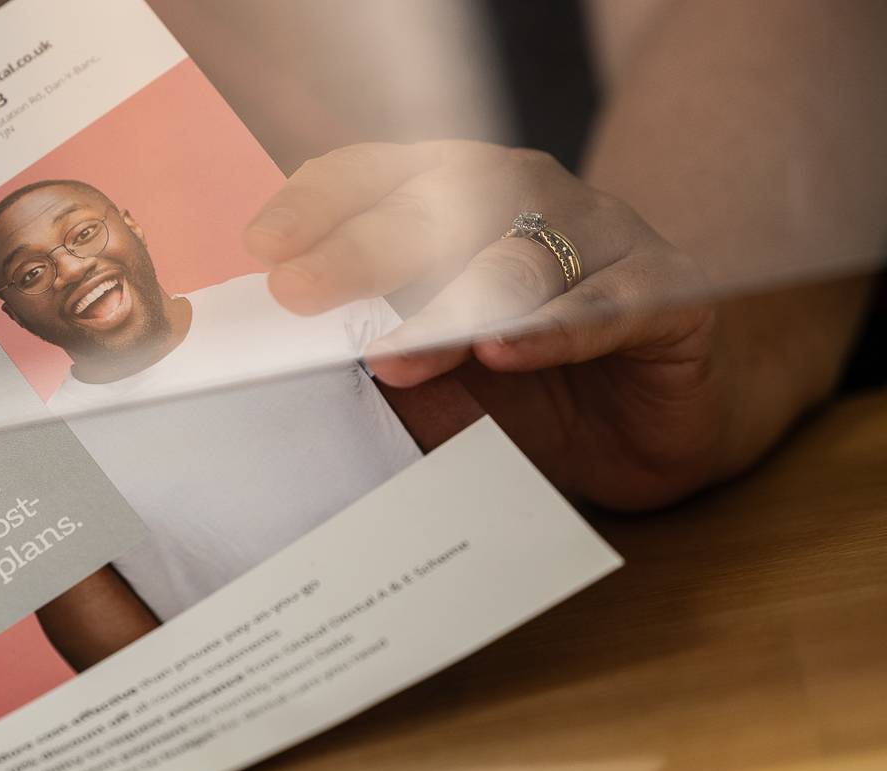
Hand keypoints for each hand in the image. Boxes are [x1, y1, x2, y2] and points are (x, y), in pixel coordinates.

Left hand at [246, 141, 726, 509]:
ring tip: (395, 354)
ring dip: (451, 303)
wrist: (652, 430)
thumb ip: (383, 360)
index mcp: (466, 202)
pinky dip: (554, 328)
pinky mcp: (670, 296)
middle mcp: (536, 200)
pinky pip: (608, 305)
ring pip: (522, 254)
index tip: (266, 246)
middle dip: (364, 248)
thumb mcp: (438, 384)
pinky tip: (504, 350)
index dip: (323, 200)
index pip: (384, 173)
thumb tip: (299, 366)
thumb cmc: (532, 393)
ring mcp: (606, 240)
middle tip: (299, 292)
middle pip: (446, 202)